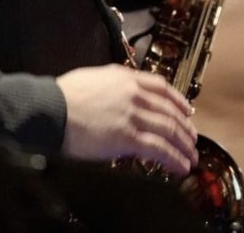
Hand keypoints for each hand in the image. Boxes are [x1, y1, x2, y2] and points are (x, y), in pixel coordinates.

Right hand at [57, 64, 197, 173]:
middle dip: (185, 127)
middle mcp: (134, 93)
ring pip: (168, 129)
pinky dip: (173, 158)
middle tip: (193, 140)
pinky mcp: (127, 136)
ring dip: (183, 145)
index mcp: (126, 77)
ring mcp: (132, 114)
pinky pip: (158, 148)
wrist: (51, 109)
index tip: (186, 111)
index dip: (178, 100)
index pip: (161, 87)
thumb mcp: (95, 79)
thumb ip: (114, 86)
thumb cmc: (64, 97)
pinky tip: (180, 166)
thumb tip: (122, 99)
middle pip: (169, 110)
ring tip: (191, 157)